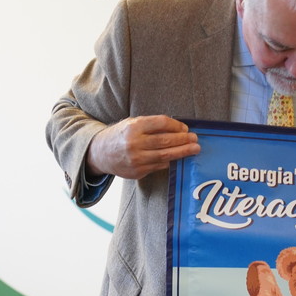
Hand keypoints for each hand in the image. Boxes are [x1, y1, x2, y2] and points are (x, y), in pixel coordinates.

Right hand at [86, 115, 200, 179]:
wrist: (100, 153)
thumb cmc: (120, 136)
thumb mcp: (132, 124)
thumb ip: (151, 125)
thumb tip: (178, 129)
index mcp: (134, 127)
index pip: (161, 123)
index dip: (176, 125)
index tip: (185, 128)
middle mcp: (134, 143)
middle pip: (166, 141)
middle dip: (184, 140)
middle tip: (195, 139)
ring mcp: (136, 159)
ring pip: (165, 155)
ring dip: (182, 152)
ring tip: (194, 149)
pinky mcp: (138, 172)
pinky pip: (159, 166)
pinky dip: (170, 161)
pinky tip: (178, 158)